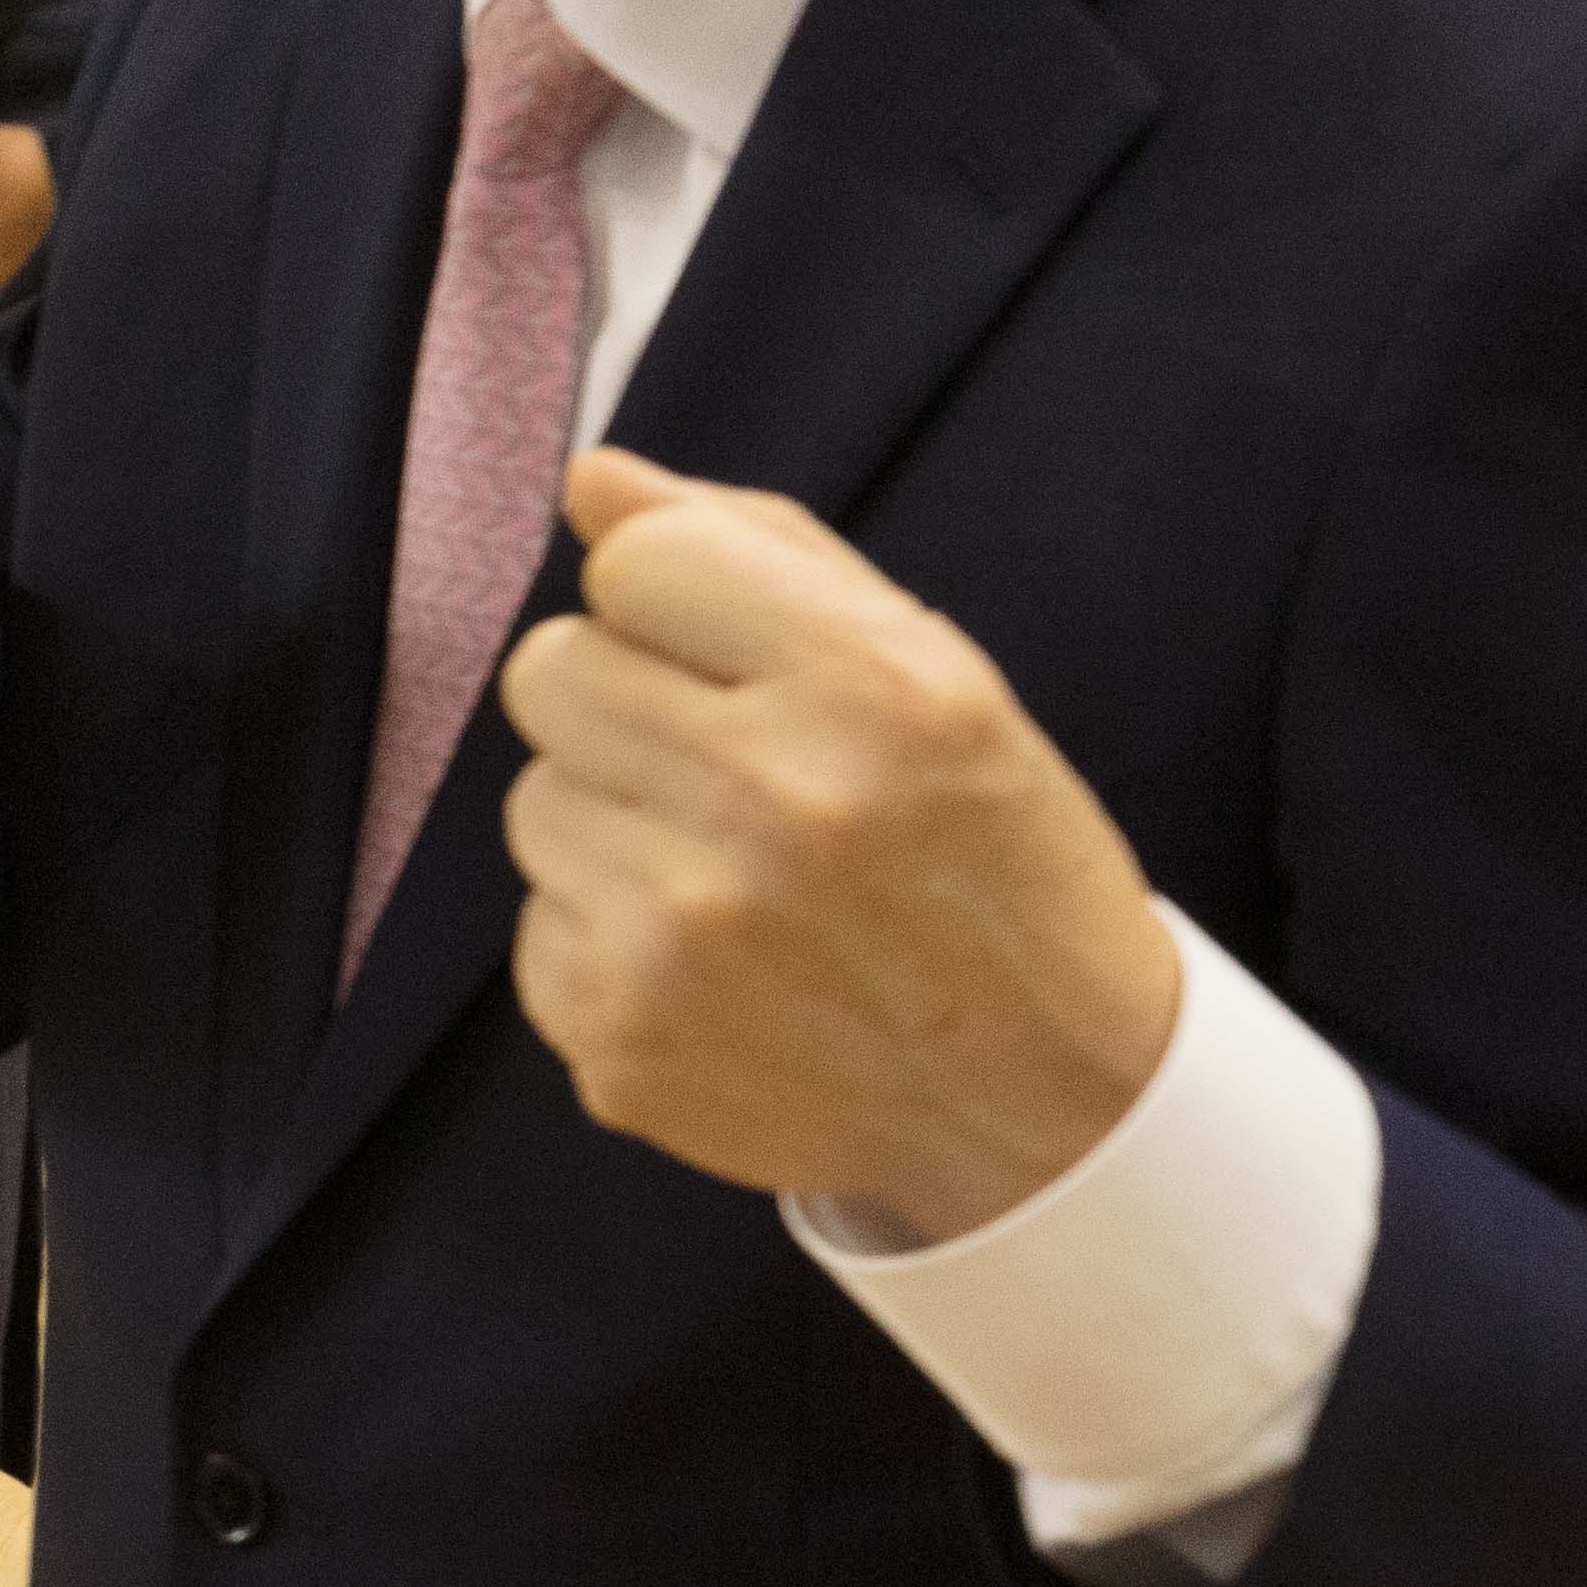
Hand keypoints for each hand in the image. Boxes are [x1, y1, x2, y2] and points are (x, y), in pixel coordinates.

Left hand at [489, 448, 1182, 1236]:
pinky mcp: (621, 1041)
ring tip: (743, 880)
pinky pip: (538, 926)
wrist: (1054, 1105)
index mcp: (869, 691)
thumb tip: (590, 481)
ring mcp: (684, 937)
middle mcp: (772, 806)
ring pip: (533, 800)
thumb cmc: (988, 860)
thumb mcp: (936, 675)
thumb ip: (755, 550)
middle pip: (548, 672)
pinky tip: (724, 970)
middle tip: (738, 776)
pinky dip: (612, 940)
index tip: (740, 663)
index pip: (633, 565)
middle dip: (627, 706)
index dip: (675, 607)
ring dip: (618, 825)